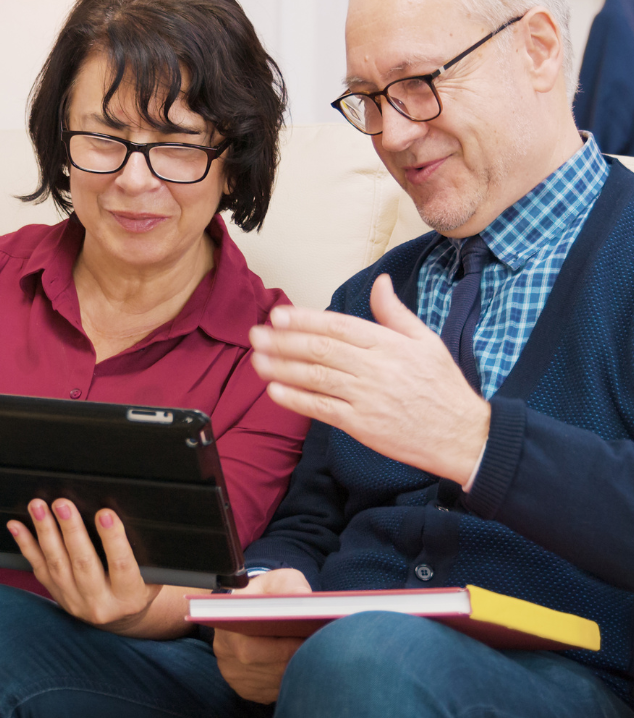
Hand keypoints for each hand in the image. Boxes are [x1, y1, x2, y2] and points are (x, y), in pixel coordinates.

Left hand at [8, 499, 160, 634]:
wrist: (120, 617)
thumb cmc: (139, 585)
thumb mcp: (152, 575)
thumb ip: (141, 554)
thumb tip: (128, 514)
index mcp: (129, 596)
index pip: (122, 566)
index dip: (113, 539)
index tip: (105, 513)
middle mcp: (99, 602)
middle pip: (83, 563)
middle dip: (71, 530)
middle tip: (63, 504)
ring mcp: (74, 600)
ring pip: (57, 564)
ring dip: (45, 532)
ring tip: (38, 507)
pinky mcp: (56, 594)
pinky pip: (38, 568)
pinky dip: (26, 545)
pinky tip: (17, 526)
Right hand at [213, 568, 311, 703]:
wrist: (248, 608)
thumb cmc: (265, 593)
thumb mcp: (277, 579)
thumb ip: (291, 585)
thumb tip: (305, 598)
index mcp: (227, 624)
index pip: (250, 649)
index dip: (281, 649)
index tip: (305, 642)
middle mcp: (224, 652)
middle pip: (264, 669)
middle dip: (294, 661)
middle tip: (318, 651)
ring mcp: (233, 674)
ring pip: (271, 683)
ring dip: (294, 673)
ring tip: (313, 657)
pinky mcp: (244, 688)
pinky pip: (272, 693)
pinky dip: (289, 681)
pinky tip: (299, 666)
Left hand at [249, 273, 490, 485]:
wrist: (462, 435)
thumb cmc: (443, 386)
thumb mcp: (426, 340)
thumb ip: (395, 312)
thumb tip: (379, 282)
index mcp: (389, 344)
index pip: (338, 326)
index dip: (305, 319)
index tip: (279, 314)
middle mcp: (375, 368)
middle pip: (320, 350)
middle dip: (284, 341)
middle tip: (256, 333)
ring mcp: (366, 398)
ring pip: (316, 378)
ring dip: (282, 368)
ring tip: (257, 359)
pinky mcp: (361, 426)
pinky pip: (322, 410)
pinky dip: (296, 400)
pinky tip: (275, 391)